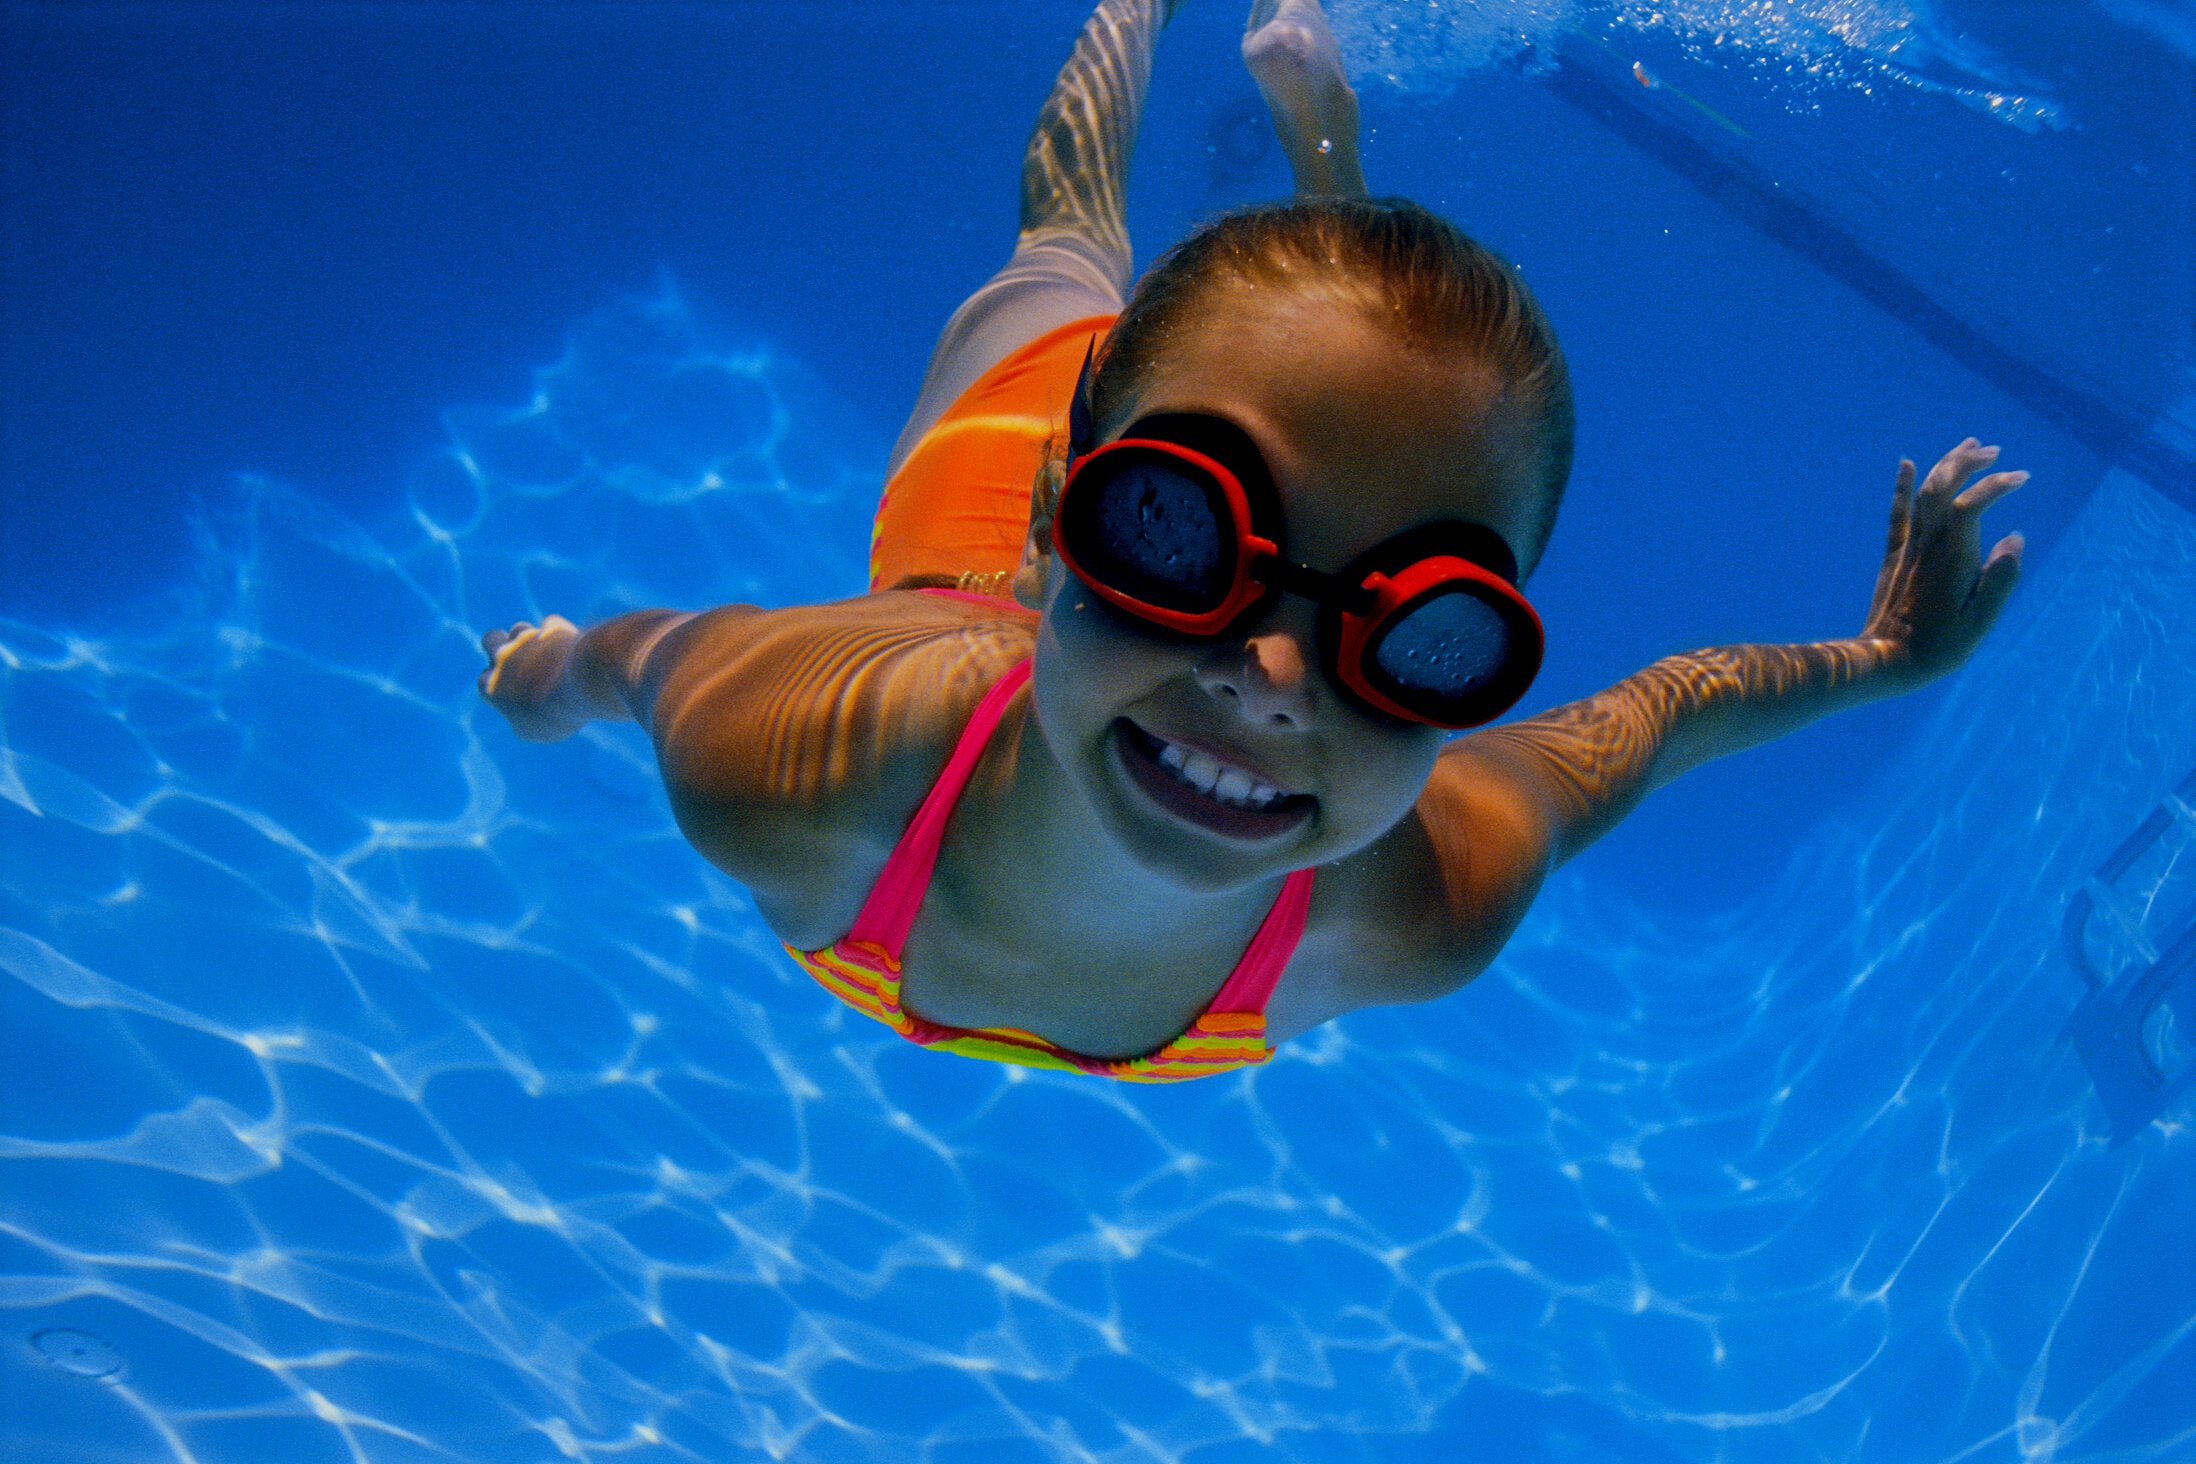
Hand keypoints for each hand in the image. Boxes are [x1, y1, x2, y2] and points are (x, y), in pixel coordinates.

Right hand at [478, 615, 584, 740]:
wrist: (581, 684)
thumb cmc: (555, 714)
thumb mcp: (535, 731)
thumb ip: (522, 722)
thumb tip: (523, 718)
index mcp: (491, 685)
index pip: (484, 679)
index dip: (501, 685)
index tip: (519, 694)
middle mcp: (502, 657)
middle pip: (490, 639)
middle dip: (503, 647)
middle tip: (526, 665)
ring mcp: (528, 639)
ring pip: (519, 628)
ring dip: (532, 641)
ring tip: (552, 660)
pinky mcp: (553, 628)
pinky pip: (552, 624)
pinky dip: (560, 635)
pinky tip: (571, 650)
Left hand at [1861, 439, 2025, 689]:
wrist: (1885, 661)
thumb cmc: (1939, 648)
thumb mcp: (1980, 622)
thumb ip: (2000, 579)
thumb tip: (2015, 537)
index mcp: (1953, 560)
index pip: (1971, 505)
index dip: (1995, 484)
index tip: (2022, 477)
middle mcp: (1928, 547)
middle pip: (1942, 489)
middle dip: (1968, 462)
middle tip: (1995, 451)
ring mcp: (1908, 550)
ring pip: (1923, 495)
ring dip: (1945, 465)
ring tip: (1969, 446)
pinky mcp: (1893, 557)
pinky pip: (1896, 514)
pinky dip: (1901, 486)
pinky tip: (1905, 463)